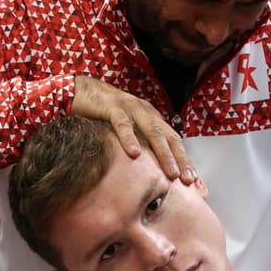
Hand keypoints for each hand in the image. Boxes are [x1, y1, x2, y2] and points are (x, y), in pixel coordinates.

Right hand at [72, 76, 196, 183]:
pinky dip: (129, 139)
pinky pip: (123, 124)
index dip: (183, 159)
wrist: (78, 91)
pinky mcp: (112, 107)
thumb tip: (146, 171)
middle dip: (180, 159)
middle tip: (187, 180)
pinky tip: (134, 154)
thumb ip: (137, 145)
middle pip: (168, 137)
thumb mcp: (124, 131)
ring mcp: (130, 108)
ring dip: (163, 153)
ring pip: (152, 132)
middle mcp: (145, 112)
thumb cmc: (101, 115)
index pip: (173, 140)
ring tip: (170, 172)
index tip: (191, 180)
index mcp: (150, 118)